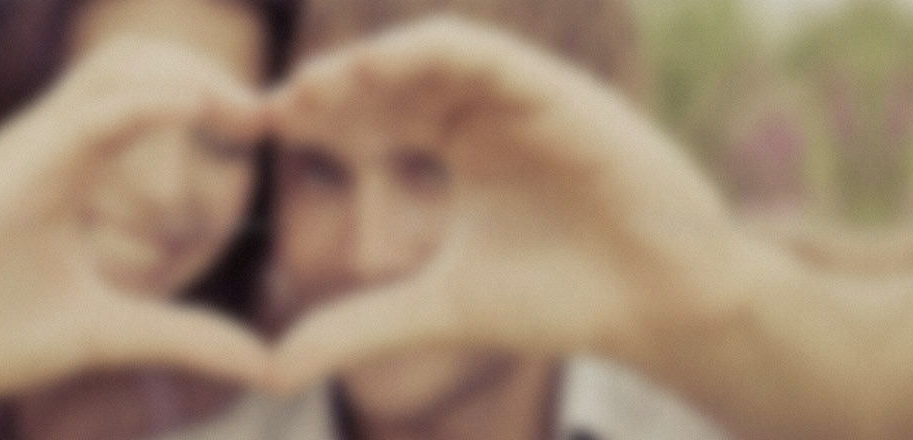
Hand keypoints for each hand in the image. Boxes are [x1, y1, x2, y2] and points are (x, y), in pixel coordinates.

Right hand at [0, 36, 271, 418]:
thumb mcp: (109, 334)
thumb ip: (183, 336)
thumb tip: (261, 363)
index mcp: (62, 159)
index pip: (140, 87)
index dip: (206, 91)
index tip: (269, 122)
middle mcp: (40, 139)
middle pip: (133, 59)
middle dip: (207, 73)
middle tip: (269, 114)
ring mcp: (20, 150)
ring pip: (113, 70)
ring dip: (190, 78)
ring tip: (245, 113)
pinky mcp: (7, 177)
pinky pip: (87, 119)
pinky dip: (148, 106)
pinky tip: (196, 115)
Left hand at [262, 18, 861, 436]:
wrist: (656, 304)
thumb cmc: (561, 298)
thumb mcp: (439, 309)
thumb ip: (359, 326)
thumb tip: (274, 367)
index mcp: (454, 145)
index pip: (369, 112)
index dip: (314, 116)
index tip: (256, 131)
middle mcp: (481, 110)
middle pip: (388, 77)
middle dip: (328, 85)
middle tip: (270, 108)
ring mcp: (518, 96)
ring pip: (429, 53)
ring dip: (368, 62)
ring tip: (313, 89)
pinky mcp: (554, 91)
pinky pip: (483, 54)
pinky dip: (429, 53)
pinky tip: (377, 69)